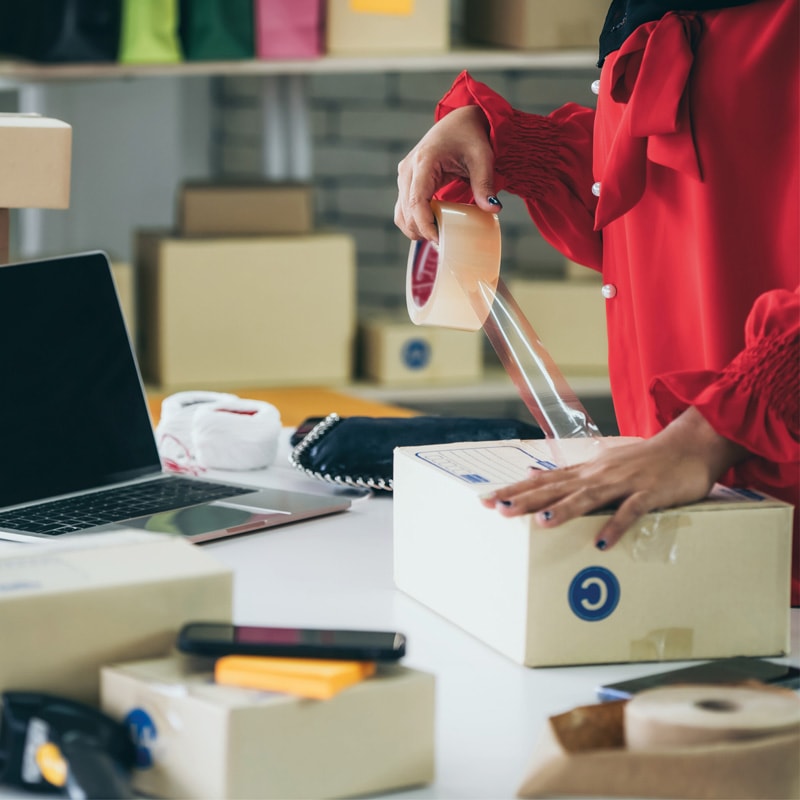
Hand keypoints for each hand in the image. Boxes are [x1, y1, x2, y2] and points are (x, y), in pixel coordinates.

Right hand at [394, 105, 498, 241]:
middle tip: (444, 244)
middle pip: (405, 212)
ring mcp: (405, 175)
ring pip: (400, 213)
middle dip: (421, 232)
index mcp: (424, 161)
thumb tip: (493, 209)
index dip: (425, 225)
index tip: (439, 241)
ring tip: (438, 237)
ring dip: (415, 229)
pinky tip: (432, 227)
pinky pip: (404, 208)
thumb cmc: (471, 135)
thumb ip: (485, 184)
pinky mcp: (407, 180)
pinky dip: (414, 221)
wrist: (460, 120)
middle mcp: (408, 169)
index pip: (416, 202)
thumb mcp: (482, 157)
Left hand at [480, 407, 749, 549]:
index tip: (487, 500)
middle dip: (526, 500)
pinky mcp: (649, 494)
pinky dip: (616, 526)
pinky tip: (601, 543)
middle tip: (498, 510)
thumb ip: (569, 472)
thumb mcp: (601, 463)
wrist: (688, 446)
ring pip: (588, 497)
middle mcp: (598, 475)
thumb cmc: (643, 460)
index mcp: (586, 471)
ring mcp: (623, 483)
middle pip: (557, 488)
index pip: (543, 481)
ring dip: (565, 510)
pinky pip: (631, 512)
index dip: (515, 490)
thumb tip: (534, 472)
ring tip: (540, 523)